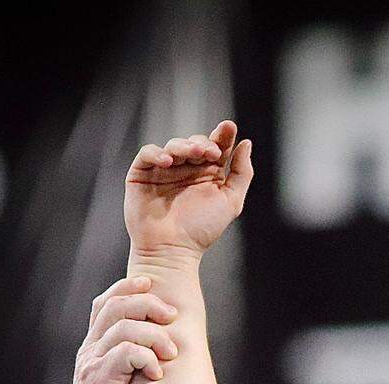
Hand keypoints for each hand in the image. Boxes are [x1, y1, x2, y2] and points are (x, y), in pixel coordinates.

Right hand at [60, 275, 177, 383]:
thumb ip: (132, 364)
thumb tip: (166, 350)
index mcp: (93, 347)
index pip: (105, 303)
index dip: (126, 288)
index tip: (150, 286)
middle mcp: (90, 350)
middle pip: (115, 306)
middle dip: (147, 304)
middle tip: (172, 316)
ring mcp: (93, 363)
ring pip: (122, 327)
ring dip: (154, 335)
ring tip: (171, 354)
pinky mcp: (100, 379)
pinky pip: (125, 353)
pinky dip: (147, 358)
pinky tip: (157, 375)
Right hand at [125, 120, 252, 260]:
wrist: (172, 250)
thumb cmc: (201, 231)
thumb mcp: (231, 202)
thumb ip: (241, 174)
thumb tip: (246, 143)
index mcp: (208, 174)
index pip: (216, 147)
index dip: (222, 135)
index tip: (229, 128)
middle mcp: (186, 169)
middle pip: (195, 143)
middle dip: (203, 143)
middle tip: (210, 152)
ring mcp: (164, 170)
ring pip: (173, 145)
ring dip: (184, 145)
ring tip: (193, 153)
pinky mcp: (142, 173)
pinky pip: (147, 153)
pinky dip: (157, 153)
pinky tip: (167, 161)